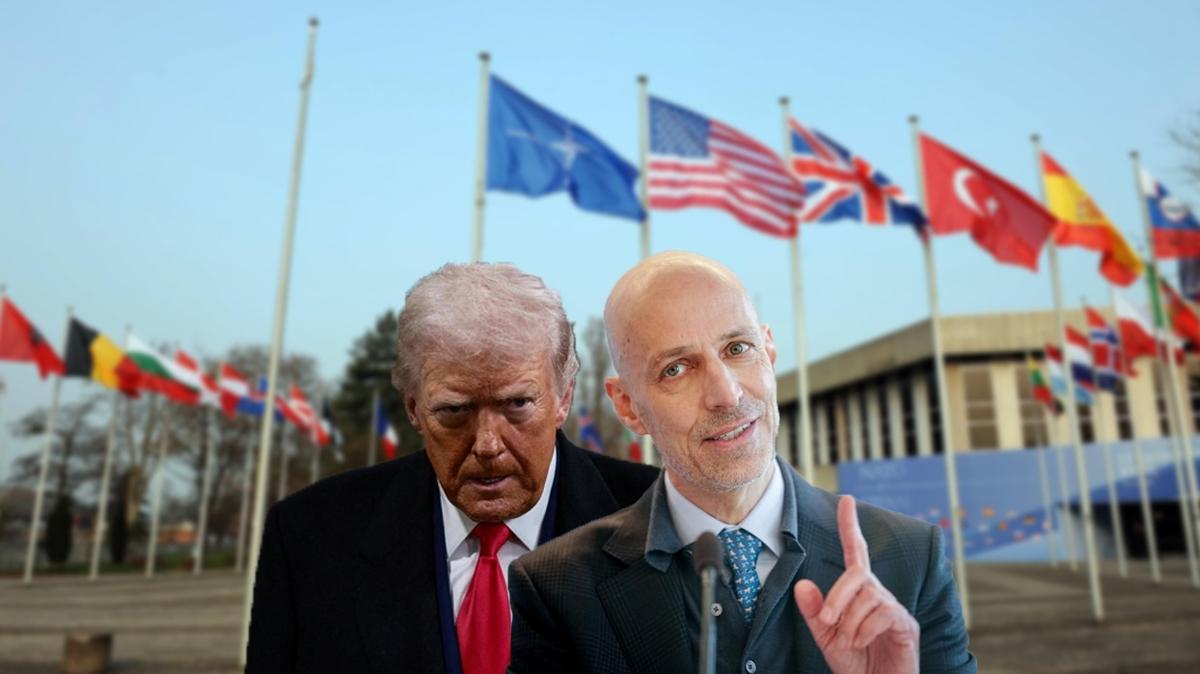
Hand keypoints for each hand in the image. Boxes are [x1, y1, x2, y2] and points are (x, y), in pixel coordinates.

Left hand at [793, 496, 918, 673]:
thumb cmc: (854, 662)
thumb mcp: (825, 638)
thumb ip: (815, 613)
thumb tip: (803, 585)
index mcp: (858, 592)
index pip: (855, 552)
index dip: (850, 526)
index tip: (846, 500)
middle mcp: (877, 593)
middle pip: (857, 574)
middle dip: (837, 595)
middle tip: (827, 622)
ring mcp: (893, 607)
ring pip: (867, 596)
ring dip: (849, 622)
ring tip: (847, 642)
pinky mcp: (905, 624)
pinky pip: (883, 613)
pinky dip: (864, 630)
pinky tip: (861, 643)